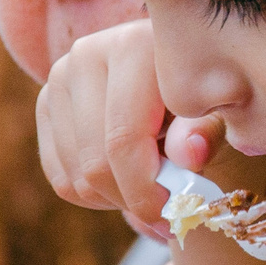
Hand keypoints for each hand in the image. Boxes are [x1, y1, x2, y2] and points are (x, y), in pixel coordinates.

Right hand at [34, 19, 224, 240]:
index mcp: (132, 47)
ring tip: (150, 189)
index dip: (145, 190)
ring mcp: (59, 79)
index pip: (123, 139)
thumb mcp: (219, 112)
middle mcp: (86, 54)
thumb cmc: (204, 98)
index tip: (172, 217)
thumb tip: (188, 154)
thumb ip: (205, 132)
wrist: (174, 81)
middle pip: (95, 162)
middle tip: (165, 214)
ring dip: (115, 200)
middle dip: (132, 201)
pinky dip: (94, 196)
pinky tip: (125, 181)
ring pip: (75, 177)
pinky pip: (59, 176)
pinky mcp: (46, 104)